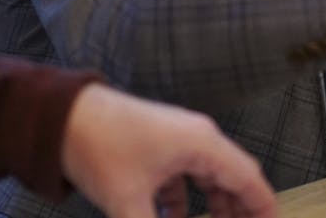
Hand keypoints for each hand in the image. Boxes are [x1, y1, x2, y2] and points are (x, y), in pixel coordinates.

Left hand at [60, 83, 275, 217]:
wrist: (62, 116)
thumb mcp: (128, 201)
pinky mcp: (160, 144)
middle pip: (232, 176)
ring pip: (208, 176)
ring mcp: (179, 139)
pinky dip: (184, 199)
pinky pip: (184, 175)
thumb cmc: (102, 150)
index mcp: (203, 145)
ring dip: (213, 204)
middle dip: (239, 208)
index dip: (263, 204)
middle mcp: (199, 138)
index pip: (247, 177)